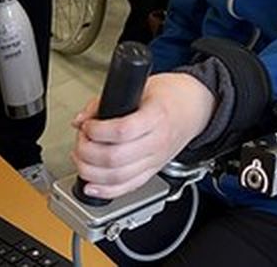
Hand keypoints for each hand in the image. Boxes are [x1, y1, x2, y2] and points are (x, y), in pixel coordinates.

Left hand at [70, 73, 214, 198]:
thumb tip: (81, 119)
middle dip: (88, 151)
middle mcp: (157, 142)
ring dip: (91, 171)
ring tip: (82, 158)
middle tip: (81, 140)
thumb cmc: (169, 96)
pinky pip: (128, 187)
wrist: (194, 108)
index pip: (122, 131)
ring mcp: (155, 160)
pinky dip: (106, 191)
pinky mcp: (152, 171)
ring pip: (118, 177)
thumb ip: (107, 101)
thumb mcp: (141, 86)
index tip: (88, 125)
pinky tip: (91, 186)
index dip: (97, 130)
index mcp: (156, 117)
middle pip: (115, 158)